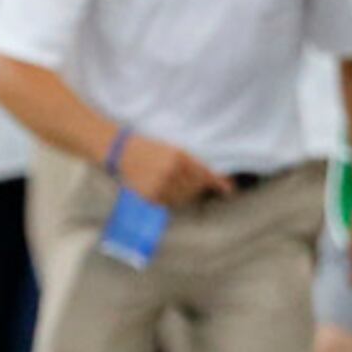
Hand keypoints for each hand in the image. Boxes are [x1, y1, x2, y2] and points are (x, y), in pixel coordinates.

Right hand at [115, 135, 232, 207]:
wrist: (122, 151)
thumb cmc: (150, 148)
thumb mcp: (173, 150)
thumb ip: (193, 163)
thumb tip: (214, 179)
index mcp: (179, 157)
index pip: (204, 174)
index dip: (217, 182)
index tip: (228, 189)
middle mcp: (171, 172)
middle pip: (195, 188)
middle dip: (196, 187)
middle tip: (188, 181)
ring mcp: (160, 185)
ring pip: (182, 198)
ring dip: (183, 193)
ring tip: (172, 182)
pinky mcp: (150, 195)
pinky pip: (168, 203)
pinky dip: (169, 198)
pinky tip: (163, 188)